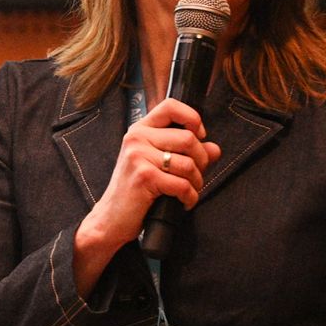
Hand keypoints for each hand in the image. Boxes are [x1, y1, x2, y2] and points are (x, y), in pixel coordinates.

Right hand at [75, 98, 221, 254]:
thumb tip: (215, 149)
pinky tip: (183, 203)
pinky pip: (183, 184)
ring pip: (189, 164)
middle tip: (196, 176)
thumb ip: (187, 153)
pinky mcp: (144, 176)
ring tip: (189, 191)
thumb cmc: (135, 192)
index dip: (193, 118)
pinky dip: (190, 198)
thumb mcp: (158, 166)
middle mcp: (136, 138)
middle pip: (188, 138)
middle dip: (202, 161)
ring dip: (197, 183)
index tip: (199, 136)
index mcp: (139, 130)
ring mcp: (138, 156)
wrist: (110, 219)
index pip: (171, 106)